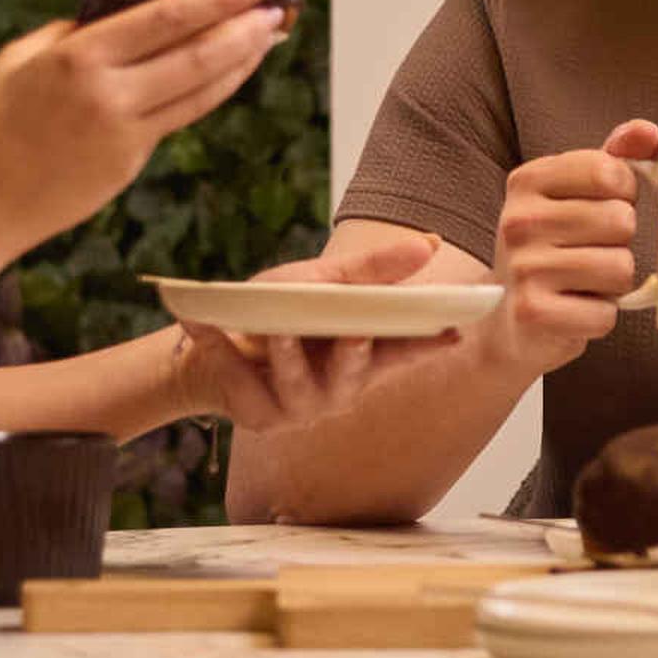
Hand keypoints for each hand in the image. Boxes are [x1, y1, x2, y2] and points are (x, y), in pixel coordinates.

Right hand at [0, 0, 292, 250]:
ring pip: (200, 89)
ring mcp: (124, 132)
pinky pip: (182, 117)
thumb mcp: (20, 57)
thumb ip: (69, 34)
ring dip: (242, 59)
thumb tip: (110, 16)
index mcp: (80, 56)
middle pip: (197, 52)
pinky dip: (214, 91)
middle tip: (279, 2)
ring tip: (270, 34)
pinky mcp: (129, 162)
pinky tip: (233, 73)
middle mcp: (109, 93)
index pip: (167, 17)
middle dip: (245, 24)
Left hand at [172, 228, 454, 433]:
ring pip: (297, 383)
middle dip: (354, 355)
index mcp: (361, 359)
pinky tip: (203, 326)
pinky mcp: (256, 414)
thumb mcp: (326, 282)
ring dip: (287, 356)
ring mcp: (297, 406)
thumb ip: (373, 271)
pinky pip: (238, 380)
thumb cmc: (283, 314)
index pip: (402, 352)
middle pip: (352, 374)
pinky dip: (219, 351)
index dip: (427, 345)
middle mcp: (337, 390)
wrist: (219, 348)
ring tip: (277, 331)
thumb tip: (428, 243)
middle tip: (356, 332)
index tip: (453, 333)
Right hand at [487, 122, 657, 375]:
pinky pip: (605, 313)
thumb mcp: (577, 195)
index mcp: (528, 180)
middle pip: (620, 221)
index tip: (602, 208)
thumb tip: (650, 131)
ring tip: (583, 282)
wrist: (510, 321)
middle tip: (589, 253)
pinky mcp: (532, 313)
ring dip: (613, 282)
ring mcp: (523, 267)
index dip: (623, 194)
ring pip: (620, 268)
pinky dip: (600, 317)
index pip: (609, 170)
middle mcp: (519, 220)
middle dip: (619, 243)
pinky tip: (575, 309)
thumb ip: (615, 158)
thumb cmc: (554, 250)